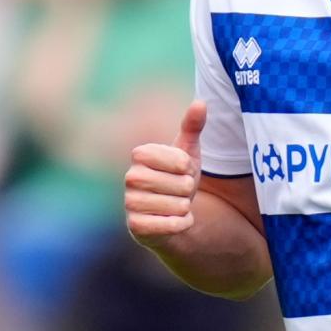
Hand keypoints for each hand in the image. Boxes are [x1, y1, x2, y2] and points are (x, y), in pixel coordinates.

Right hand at [125, 101, 205, 247]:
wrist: (171, 214)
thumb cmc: (178, 179)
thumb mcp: (189, 153)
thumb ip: (192, 127)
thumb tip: (200, 102)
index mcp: (140, 155)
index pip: (179, 160)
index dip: (187, 167)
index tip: (181, 170)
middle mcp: (130, 178)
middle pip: (181, 185)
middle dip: (188, 190)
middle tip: (179, 191)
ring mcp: (130, 203)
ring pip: (179, 206)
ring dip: (185, 208)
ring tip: (175, 205)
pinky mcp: (136, 227)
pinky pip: (172, 225)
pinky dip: (182, 224)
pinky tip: (174, 222)